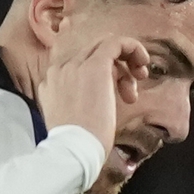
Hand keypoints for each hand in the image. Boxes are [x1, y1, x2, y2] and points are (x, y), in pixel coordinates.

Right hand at [34, 31, 149, 161]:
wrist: (74, 150)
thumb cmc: (76, 145)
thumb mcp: (70, 120)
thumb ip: (77, 103)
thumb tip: (97, 99)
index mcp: (51, 83)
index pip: (76, 65)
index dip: (99, 74)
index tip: (114, 91)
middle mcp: (60, 69)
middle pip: (91, 54)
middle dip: (114, 69)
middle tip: (129, 90)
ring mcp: (76, 65)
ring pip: (104, 46)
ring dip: (125, 62)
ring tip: (134, 89)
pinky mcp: (95, 65)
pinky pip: (116, 43)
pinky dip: (132, 48)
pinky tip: (142, 63)